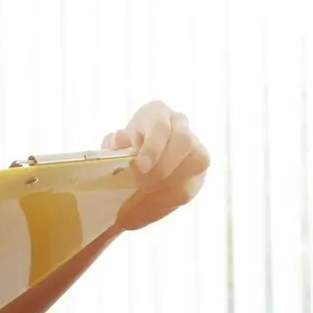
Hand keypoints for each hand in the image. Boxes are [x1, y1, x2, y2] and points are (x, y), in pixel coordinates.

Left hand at [103, 101, 208, 230]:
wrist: (136, 166)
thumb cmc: (124, 152)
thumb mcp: (113, 147)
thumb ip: (113, 145)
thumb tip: (117, 140)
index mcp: (156, 113)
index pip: (160, 126)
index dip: (153, 147)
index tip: (141, 166)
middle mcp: (179, 124)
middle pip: (184, 140)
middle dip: (164, 166)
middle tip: (143, 184)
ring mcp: (194, 144)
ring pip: (197, 160)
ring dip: (172, 180)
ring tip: (149, 191)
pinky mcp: (199, 167)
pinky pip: (193, 182)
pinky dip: (174, 194)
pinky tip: (157, 200)